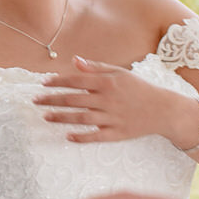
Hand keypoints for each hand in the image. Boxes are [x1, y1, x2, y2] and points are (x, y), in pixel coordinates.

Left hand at [36, 57, 198, 146]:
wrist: (163, 109)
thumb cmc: (139, 88)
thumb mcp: (119, 73)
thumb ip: (95, 68)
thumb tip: (74, 61)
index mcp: (107, 83)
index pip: (76, 81)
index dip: (58, 81)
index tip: (43, 83)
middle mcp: (108, 100)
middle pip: (74, 100)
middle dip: (52, 100)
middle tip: (36, 100)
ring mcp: (112, 118)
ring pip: (81, 118)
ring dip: (61, 117)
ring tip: (46, 116)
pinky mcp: (117, 134)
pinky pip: (96, 136)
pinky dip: (81, 137)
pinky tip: (67, 136)